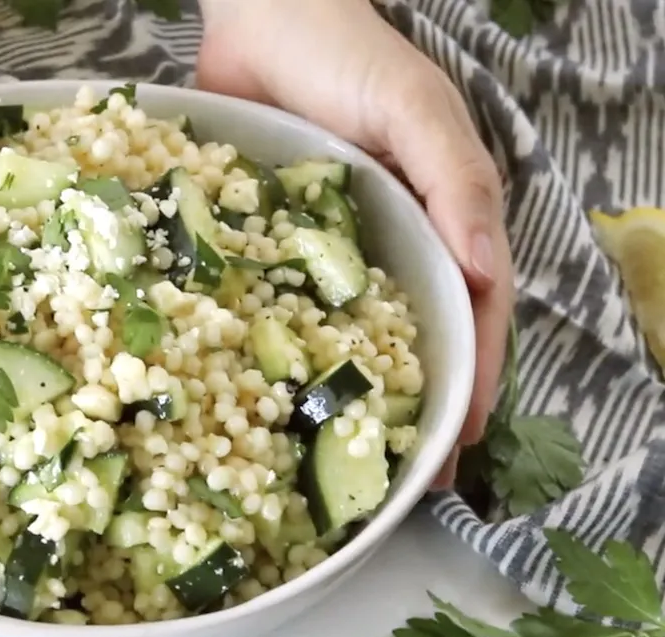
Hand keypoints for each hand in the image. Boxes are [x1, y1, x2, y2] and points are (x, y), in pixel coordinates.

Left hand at [196, 0, 514, 488]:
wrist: (262, 14)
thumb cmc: (351, 55)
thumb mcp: (418, 112)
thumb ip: (459, 185)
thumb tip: (489, 277)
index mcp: (441, 218)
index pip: (470, 312)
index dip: (471, 378)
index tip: (458, 443)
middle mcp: (389, 240)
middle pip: (410, 334)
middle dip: (411, 402)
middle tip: (401, 475)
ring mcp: (327, 244)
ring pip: (343, 330)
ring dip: (347, 388)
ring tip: (335, 454)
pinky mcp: (269, 238)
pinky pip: (277, 300)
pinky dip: (279, 345)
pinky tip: (263, 390)